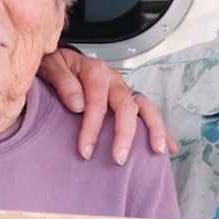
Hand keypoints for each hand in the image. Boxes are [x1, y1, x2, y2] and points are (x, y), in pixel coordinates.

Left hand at [37, 47, 171, 161]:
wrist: (57, 59)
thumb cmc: (54, 66)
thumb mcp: (51, 66)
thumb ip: (63, 82)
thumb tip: (78, 104)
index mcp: (95, 71)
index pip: (97, 102)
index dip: (92, 128)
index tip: (85, 151)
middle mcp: (113, 79)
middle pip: (126, 106)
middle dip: (125, 134)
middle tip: (119, 158)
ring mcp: (123, 88)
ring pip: (144, 107)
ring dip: (153, 129)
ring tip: (157, 151)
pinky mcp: (128, 97)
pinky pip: (147, 112)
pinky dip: (160, 129)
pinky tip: (168, 146)